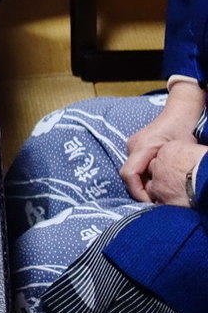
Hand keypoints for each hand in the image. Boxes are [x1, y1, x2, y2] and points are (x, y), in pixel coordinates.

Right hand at [121, 84, 205, 200]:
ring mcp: (132, 144)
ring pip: (131, 170)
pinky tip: (155, 179)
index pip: (129, 174)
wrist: (181, 111)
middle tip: (156, 201)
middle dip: (140, 190)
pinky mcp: (136, 145)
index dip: (137, 192)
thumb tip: (163, 191)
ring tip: (156, 192)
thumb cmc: (183, 129)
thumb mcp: (179, 152)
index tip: (150, 202)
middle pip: (128, 174)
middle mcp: (132, 145)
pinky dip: (143, 175)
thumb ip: (166, 170)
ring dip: (142, 182)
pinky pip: (135, 165)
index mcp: (142, 146)